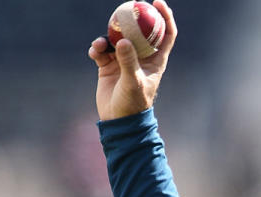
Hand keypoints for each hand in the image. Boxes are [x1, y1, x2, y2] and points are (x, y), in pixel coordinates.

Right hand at [88, 0, 177, 120]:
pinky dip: (97, 48)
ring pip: (117, 39)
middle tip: (125, 6)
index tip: (158, 2)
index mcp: (155, 60)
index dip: (165, 17)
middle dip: (133, 18)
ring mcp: (124, 60)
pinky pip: (102, 50)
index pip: (166, 34)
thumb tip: (122, 40)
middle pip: (140, 31)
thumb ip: (128, 61)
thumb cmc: (133, 104)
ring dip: (108, 37)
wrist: (118, 120)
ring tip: (100, 44)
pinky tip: (94, 51)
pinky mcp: (109, 65)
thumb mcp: (133, 82)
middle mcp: (141, 57)